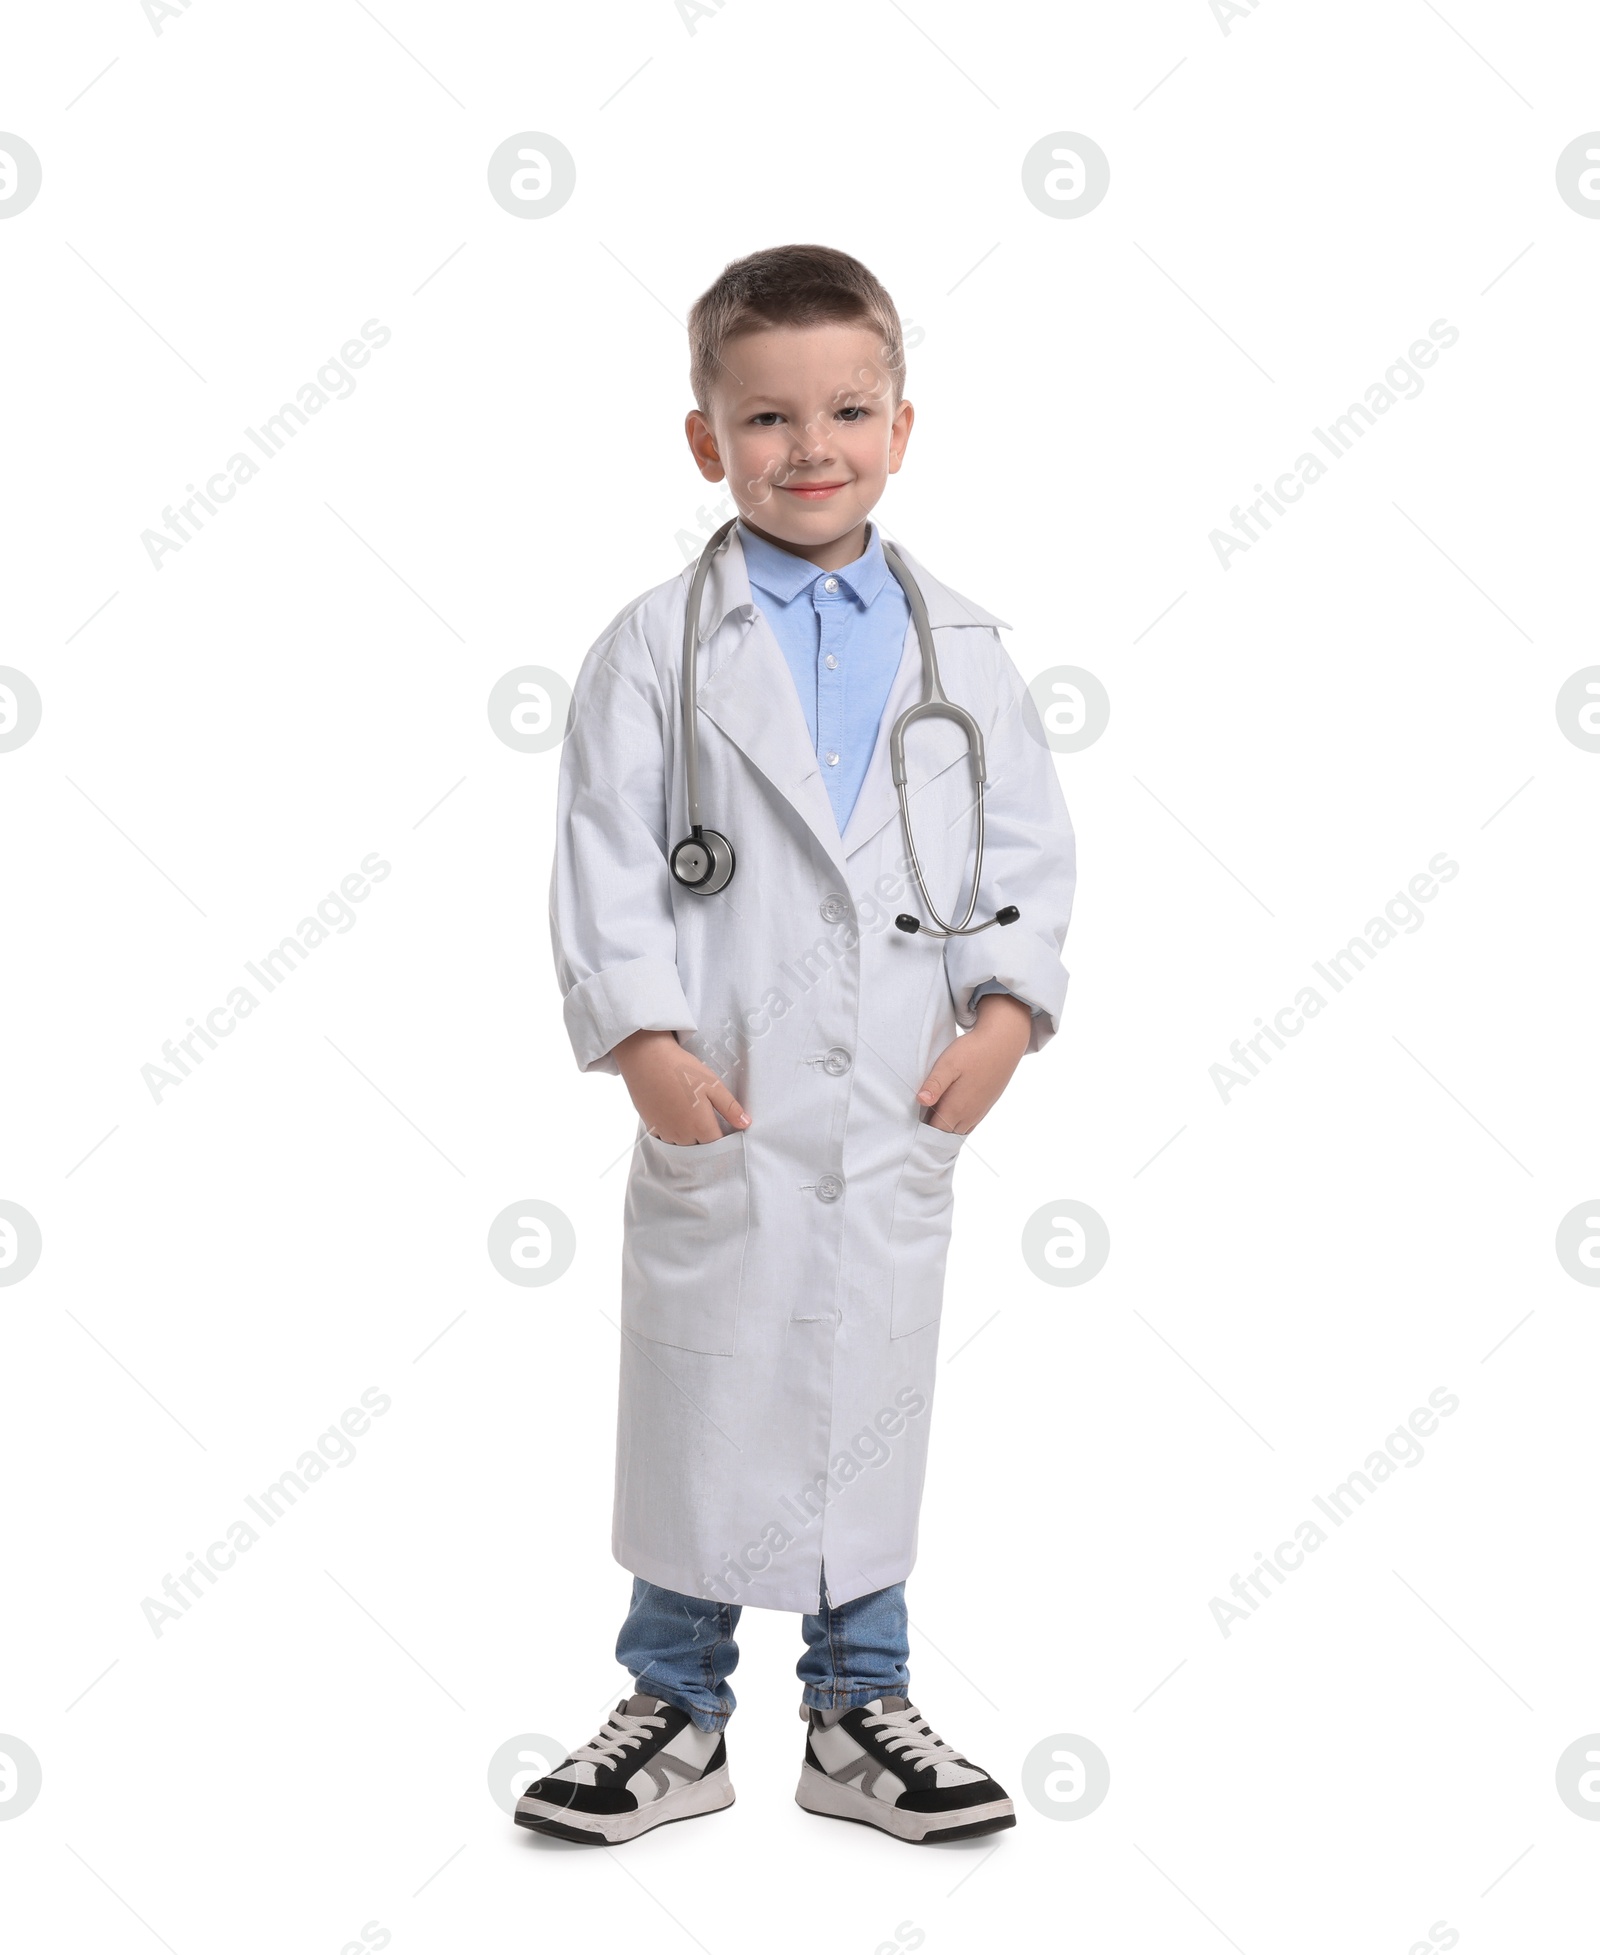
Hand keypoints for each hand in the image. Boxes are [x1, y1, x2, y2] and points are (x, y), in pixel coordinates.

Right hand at [614, 1029, 751, 1144]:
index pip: (717, 1146)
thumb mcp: (713, 1085)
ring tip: (691, 1114)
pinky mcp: (651, 1127)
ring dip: (689, 1137)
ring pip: (682, 1145)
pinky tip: (675, 1114)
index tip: (726, 1128)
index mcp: (700, 1127)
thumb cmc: (682, 1070)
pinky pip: (666, 1139)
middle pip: (700, 1147)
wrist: (647, 1060)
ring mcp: (665, 1133)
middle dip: (706, 1138)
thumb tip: (746, 1124)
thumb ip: (730, 1108)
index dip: (724, 1139)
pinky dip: (673, 1133)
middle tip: (708, 1117)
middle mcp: (682, 1136)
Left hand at [914, 993, 1031, 1132]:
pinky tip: (950, 1110)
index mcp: (956, 1108)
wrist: (1002, 1043)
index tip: (909, 1123)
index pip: (933, 1132)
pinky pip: (969, 1124)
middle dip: (931, 1132)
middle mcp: (969, 1115)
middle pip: (945, 1134)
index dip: (921, 1131)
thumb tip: (921, 1101)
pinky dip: (957, 1123)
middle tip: (917, 1119)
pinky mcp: (986, 1105)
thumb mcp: (948, 1065)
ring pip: (958, 1131)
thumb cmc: (973, 1052)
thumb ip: (935, 1085)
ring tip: (931, 1115)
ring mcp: (979, 1112)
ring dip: (944, 1128)